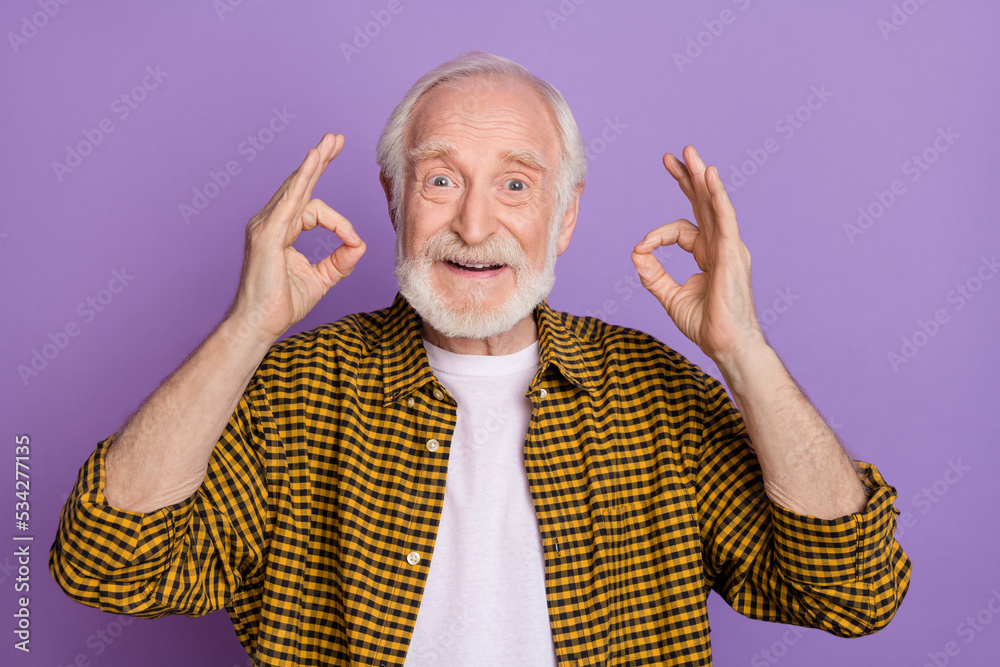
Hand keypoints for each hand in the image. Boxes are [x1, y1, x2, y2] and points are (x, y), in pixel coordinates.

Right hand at [227, 133, 365, 342]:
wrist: (260, 325)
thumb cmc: (282, 303)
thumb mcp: (322, 279)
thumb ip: (340, 260)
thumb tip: (359, 244)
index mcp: (281, 230)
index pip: (312, 208)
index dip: (339, 222)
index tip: (353, 241)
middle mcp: (270, 222)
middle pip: (299, 184)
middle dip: (319, 161)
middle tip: (336, 138)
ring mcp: (265, 226)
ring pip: (295, 188)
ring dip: (314, 164)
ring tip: (330, 142)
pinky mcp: (267, 235)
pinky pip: (289, 202)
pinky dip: (302, 181)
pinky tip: (313, 162)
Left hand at [630, 145, 764, 363]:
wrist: (725, 344)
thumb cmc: (706, 324)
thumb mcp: (670, 296)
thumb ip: (653, 274)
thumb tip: (636, 253)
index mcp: (709, 255)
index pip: (681, 230)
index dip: (657, 236)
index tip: (641, 249)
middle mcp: (721, 246)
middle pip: (703, 204)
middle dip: (687, 179)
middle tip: (673, 156)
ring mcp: (730, 248)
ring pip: (714, 204)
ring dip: (700, 177)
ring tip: (689, 154)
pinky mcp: (733, 253)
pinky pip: (725, 218)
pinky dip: (717, 196)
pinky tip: (708, 176)